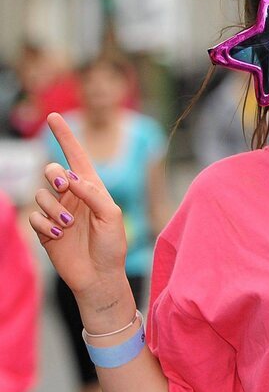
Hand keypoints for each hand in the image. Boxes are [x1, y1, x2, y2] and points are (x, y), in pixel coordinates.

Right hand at [28, 113, 127, 297]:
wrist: (99, 275)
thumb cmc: (112, 245)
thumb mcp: (111, 215)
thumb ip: (94, 193)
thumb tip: (71, 177)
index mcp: (92, 188)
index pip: (76, 157)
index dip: (65, 137)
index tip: (54, 116)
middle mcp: (72, 196)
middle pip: (51, 170)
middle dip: (54, 175)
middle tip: (64, 187)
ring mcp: (57, 212)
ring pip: (40, 195)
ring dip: (52, 208)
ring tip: (68, 225)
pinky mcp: (44, 229)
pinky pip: (34, 217)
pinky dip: (44, 225)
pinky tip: (58, 236)